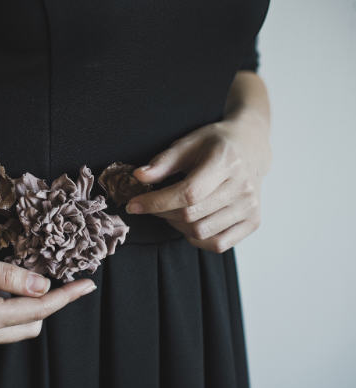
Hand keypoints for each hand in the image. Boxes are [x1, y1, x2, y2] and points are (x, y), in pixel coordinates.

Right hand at [0, 242, 96, 352]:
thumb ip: (7, 276)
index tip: (86, 285)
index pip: (37, 309)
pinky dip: (4, 311)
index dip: (65, 296)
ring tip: (24, 280)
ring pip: (11, 330)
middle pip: (29, 325)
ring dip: (25, 308)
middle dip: (48, 304)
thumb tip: (42, 285)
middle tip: (57, 278)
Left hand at [125, 113, 270, 252]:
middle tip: (152, 204)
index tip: (133, 204)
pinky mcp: (253, 222)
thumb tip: (139, 176)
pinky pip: (217, 244)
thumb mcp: (188, 143)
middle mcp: (243, 187)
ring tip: (171, 211)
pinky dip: (196, 238)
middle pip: (191, 215)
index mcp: (227, 162)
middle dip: (162, 213)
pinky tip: (189, 223)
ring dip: (176, 226)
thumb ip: (163, 162)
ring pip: (201, 232)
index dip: (156, 202)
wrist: (250, 146)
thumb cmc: (215, 144)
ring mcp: (250, 207)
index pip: (188, 193)